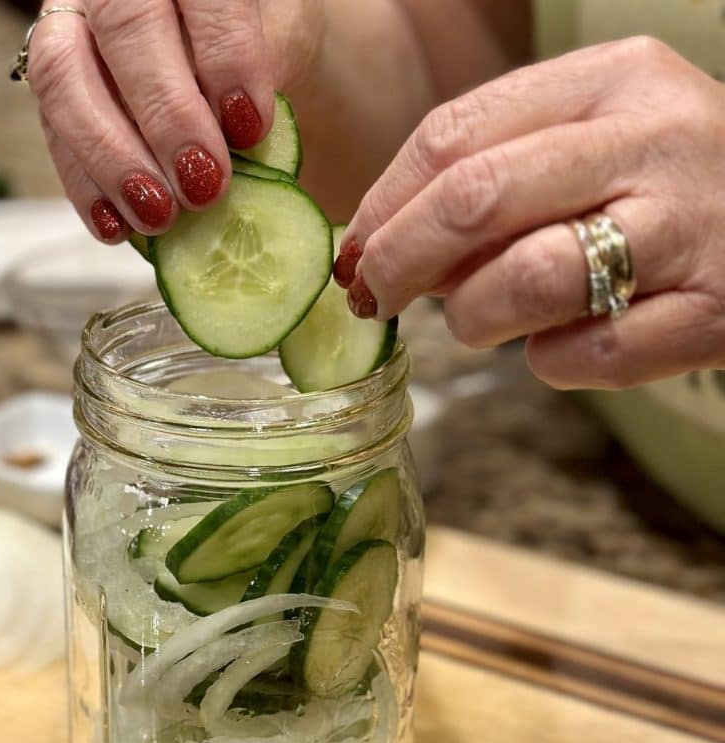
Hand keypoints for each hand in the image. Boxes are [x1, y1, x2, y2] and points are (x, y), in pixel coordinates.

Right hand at [26, 0, 320, 241]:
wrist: (237, 68)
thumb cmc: (267, 46)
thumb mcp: (289, 42)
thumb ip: (270, 67)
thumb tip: (238, 132)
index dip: (224, 55)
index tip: (250, 127)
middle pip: (122, 22)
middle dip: (164, 112)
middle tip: (204, 184)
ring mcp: (73, 24)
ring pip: (61, 72)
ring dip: (111, 155)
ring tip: (159, 215)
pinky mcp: (54, 85)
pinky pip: (51, 129)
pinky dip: (84, 185)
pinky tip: (117, 227)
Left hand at [335, 37, 724, 388]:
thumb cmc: (663, 188)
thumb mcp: (591, 142)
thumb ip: (495, 171)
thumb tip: (375, 242)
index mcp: (611, 80)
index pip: (452, 134)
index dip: (382, 203)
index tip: (354, 251)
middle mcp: (655, 140)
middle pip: (474, 200)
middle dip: (398, 260)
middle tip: (375, 297)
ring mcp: (691, 227)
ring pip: (528, 280)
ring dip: (476, 317)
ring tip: (484, 320)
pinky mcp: (714, 313)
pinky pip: (589, 356)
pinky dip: (555, 362)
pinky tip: (570, 343)